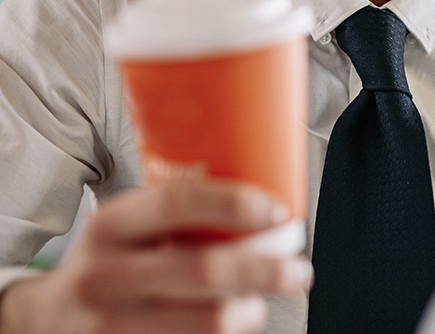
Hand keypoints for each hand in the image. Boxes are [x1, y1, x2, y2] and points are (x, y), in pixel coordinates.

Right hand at [0, 180, 312, 333]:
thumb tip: (269, 204)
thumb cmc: (107, 261)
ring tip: (260, 304)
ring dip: (247, 312)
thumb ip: (178, 215)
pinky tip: (231, 326)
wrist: (45, 318)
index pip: (178, 202)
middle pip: (203, 271)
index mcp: (110, 225)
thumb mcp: (125, 226)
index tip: (277, 211)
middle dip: (265, 271)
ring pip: (204, 322)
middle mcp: (105, 275)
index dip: (235, 204)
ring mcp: (109, 325)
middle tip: (298, 271)